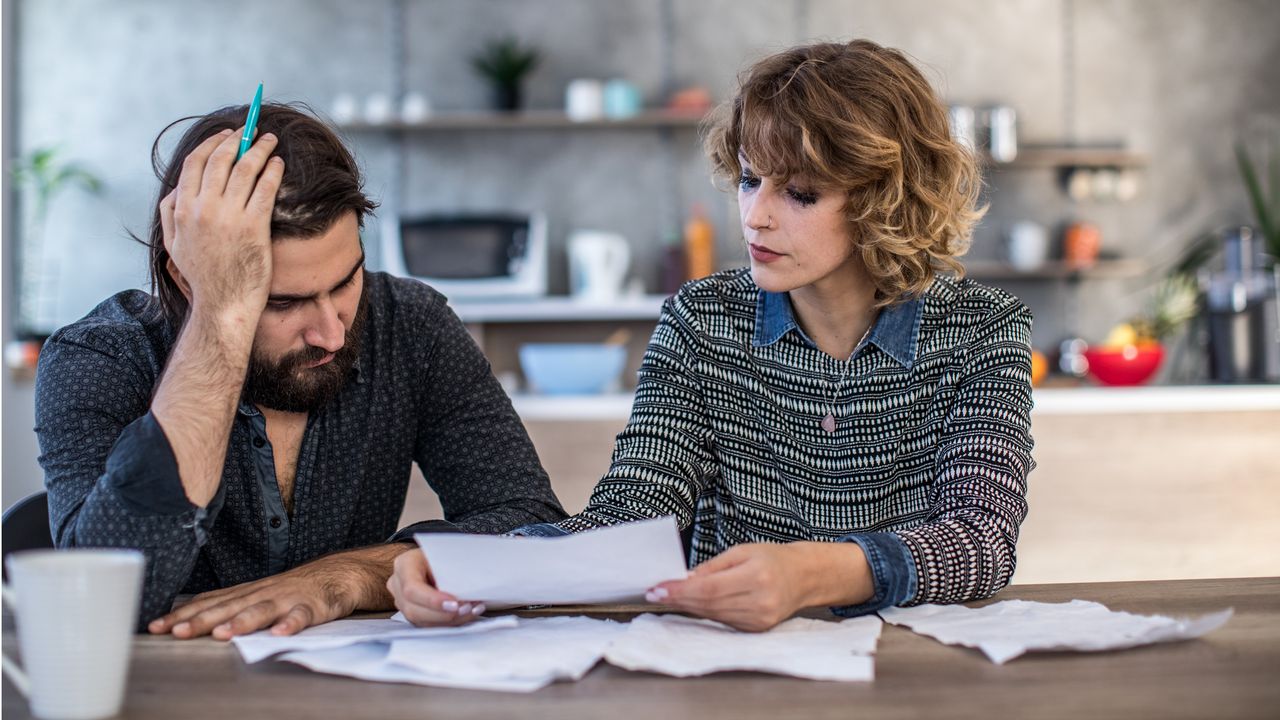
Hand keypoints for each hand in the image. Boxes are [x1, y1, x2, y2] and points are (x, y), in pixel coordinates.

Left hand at [148, 544, 406, 639]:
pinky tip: (280, 634)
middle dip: (202, 620)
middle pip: (229, 607)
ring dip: (243, 622)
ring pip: (263, 610)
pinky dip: (291, 624)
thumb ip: (229, 603)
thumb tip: (188, 614)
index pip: (209, 603)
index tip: (155, 626)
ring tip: (224, 635)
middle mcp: (264, 593)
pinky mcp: (315, 606)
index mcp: (248, 592)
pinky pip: (302, 616)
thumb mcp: (258, 593)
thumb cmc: (295, 588)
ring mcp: (289, 598)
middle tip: (176, 632)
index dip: (183, 615)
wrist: (341, 573)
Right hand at [161, 126, 282, 318]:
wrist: (223, 303)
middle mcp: (203, 208)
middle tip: (251, 131)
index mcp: (182, 209)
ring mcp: (229, 217)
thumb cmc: (201, 275)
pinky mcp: (254, 227)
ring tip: (269, 140)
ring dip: (259, 148)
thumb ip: (169, 213)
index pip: (195, 163)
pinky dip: (272, 170)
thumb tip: (176, 189)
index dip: (213, 143)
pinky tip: (278, 163)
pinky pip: (265, 189)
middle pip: (221, 159)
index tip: (227, 134)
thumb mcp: (173, 244)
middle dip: (238, 139)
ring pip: (245, 169)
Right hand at [387, 549, 485, 626]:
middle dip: (443, 615)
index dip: (432, 600)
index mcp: (404, 564)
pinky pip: (428, 624)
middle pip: (413, 609)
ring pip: (421, 621)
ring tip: (471, 612)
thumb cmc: (441, 554)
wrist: (435, 557)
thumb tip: (468, 590)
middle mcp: (398, 585)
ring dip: (449, 621)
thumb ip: (452, 571)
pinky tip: (466, 615)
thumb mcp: (445, 554)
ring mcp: (402, 602)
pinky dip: (449, 623)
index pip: (412, 588)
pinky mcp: (412, 613)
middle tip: (466, 609)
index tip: (454, 604)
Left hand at [645, 542, 872, 632]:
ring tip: (671, 595)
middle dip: (679, 598)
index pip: (709, 588)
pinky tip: (693, 604)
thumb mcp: (742, 551)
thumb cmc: (772, 558)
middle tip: (656, 592)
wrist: (804, 577)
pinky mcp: (757, 629)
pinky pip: (723, 621)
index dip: (681, 590)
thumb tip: (684, 579)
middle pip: (708, 604)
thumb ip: (713, 567)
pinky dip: (706, 612)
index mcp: (757, 577)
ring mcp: (759, 620)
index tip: (658, 589)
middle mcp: (760, 602)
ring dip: (689, 607)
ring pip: (713, 615)